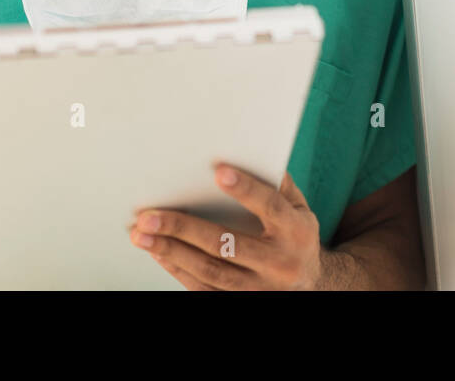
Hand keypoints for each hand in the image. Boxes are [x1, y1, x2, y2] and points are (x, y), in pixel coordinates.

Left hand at [129, 165, 322, 289]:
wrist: (312, 287)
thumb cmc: (297, 237)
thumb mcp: (300, 208)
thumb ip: (279, 184)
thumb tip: (252, 152)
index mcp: (296, 231)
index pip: (270, 207)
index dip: (246, 189)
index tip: (218, 171)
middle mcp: (279, 263)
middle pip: (226, 245)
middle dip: (184, 228)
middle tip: (149, 216)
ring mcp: (259, 288)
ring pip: (210, 271)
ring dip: (171, 252)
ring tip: (142, 236)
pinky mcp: (241, 302)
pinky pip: (204, 289)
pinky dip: (178, 270)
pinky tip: (159, 254)